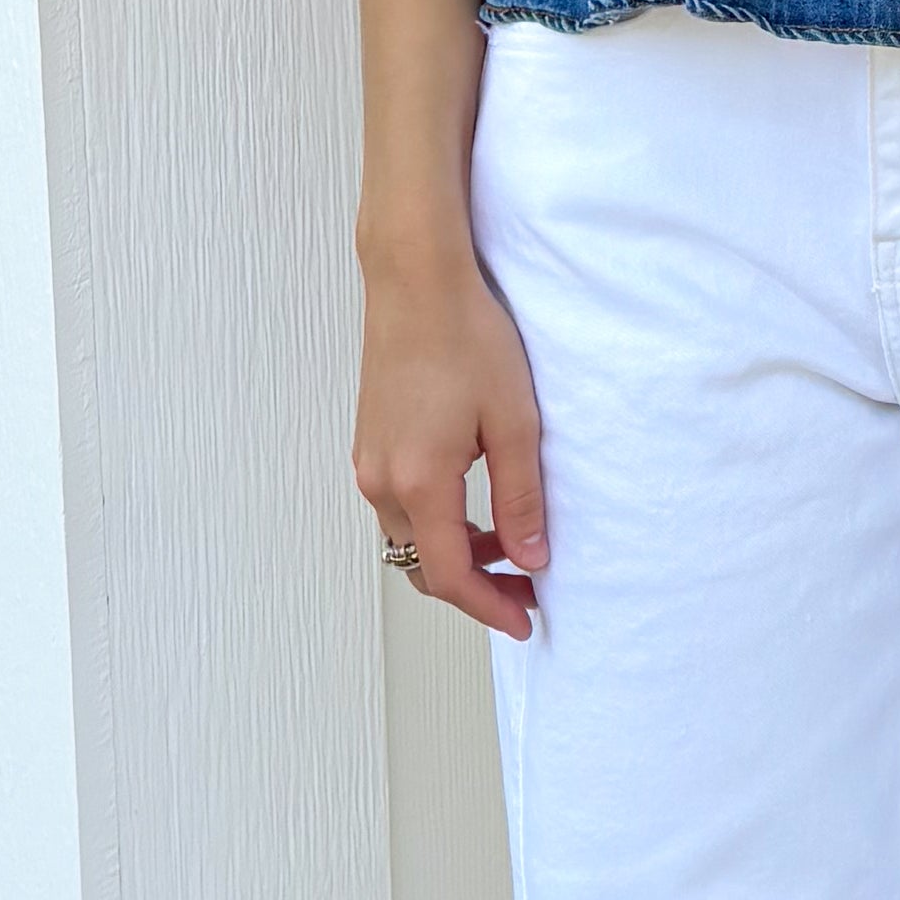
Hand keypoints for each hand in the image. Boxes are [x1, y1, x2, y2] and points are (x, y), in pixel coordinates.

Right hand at [354, 249, 548, 635]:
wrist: (415, 279)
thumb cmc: (465, 336)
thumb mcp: (513, 423)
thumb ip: (521, 498)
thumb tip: (531, 557)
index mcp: (418, 482)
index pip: (450, 576)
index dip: (489, 608)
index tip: (524, 620)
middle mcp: (381, 480)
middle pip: (422, 567)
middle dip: (474, 590)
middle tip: (524, 592)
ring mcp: (369, 462)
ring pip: (409, 539)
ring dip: (454, 557)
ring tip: (507, 550)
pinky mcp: (370, 443)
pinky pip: (399, 509)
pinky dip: (436, 526)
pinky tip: (474, 510)